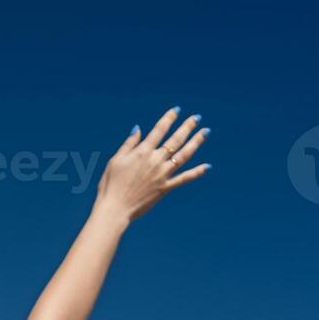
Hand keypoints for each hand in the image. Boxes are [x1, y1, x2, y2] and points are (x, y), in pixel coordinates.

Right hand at [91, 107, 210, 223]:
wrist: (115, 209)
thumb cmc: (111, 185)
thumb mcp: (115, 160)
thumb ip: (129, 144)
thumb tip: (139, 129)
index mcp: (142, 152)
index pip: (159, 130)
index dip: (169, 119)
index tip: (177, 110)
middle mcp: (155, 161)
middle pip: (175, 140)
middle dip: (187, 127)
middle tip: (197, 118)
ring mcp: (162, 174)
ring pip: (183, 155)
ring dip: (196, 142)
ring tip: (205, 132)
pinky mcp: (165, 188)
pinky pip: (184, 178)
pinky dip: (196, 172)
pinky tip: (207, 166)